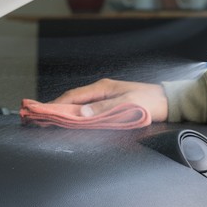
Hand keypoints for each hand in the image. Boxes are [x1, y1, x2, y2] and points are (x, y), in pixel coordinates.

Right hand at [51, 78, 167, 121]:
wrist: (167, 101)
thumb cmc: (150, 101)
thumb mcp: (128, 104)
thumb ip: (104, 109)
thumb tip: (81, 114)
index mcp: (103, 88)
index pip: (73, 97)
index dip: (55, 104)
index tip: (40, 111)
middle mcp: (101, 90)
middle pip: (73, 99)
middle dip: (55, 107)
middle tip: (38, 116)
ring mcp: (105, 96)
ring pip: (79, 103)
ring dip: (65, 111)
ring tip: (50, 119)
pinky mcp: (110, 103)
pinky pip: (88, 108)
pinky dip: (77, 113)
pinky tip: (72, 119)